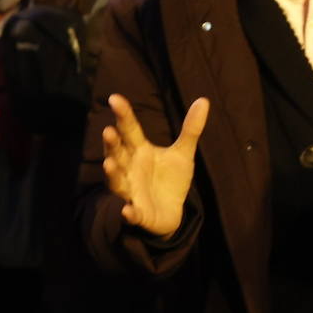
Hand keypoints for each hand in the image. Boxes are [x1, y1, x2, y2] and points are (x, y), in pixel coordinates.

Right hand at [101, 94, 207, 237]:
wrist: (171, 212)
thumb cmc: (170, 180)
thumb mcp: (182, 153)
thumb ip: (191, 129)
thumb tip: (204, 100)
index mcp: (139, 151)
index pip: (129, 130)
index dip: (123, 115)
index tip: (115, 98)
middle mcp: (129, 168)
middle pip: (117, 153)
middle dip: (112, 144)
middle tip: (108, 131)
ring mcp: (130, 191)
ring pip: (117, 181)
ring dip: (112, 173)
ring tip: (108, 164)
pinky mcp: (138, 214)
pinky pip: (131, 214)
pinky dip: (128, 213)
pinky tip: (127, 211)